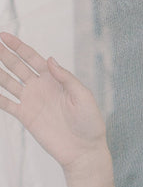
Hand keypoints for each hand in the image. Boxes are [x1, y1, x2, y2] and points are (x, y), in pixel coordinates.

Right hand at [0, 31, 107, 172]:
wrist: (84, 150)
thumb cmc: (89, 122)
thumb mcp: (83, 96)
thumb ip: (66, 78)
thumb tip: (50, 59)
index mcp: (55, 79)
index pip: (33, 58)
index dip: (18, 47)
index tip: (4, 36)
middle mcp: (41, 87)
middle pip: (17, 66)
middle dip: (4, 54)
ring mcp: (31, 101)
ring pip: (8, 82)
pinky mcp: (25, 116)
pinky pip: (6, 103)